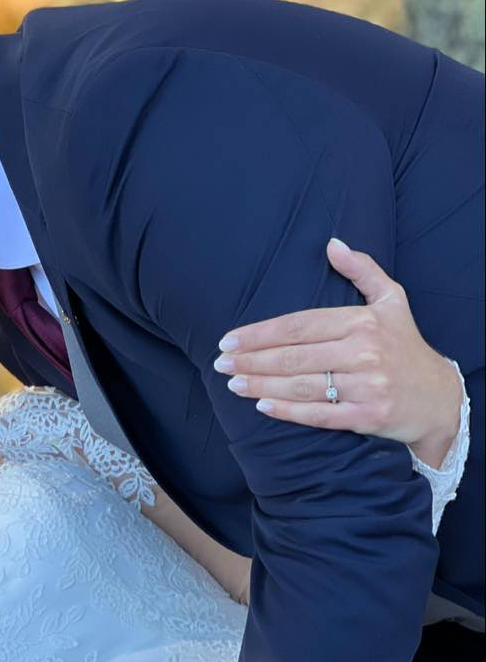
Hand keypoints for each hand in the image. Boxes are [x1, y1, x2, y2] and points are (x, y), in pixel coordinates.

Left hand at [213, 238, 461, 467]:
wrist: (440, 398)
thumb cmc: (405, 346)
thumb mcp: (392, 301)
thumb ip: (363, 270)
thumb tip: (332, 244)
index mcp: (362, 322)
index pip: (298, 326)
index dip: (260, 333)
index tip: (229, 339)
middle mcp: (365, 353)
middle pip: (294, 356)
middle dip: (252, 360)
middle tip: (221, 362)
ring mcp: (368, 387)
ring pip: (301, 385)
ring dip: (261, 385)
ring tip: (233, 383)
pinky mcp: (369, 417)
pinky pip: (320, 414)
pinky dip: (289, 412)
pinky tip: (262, 406)